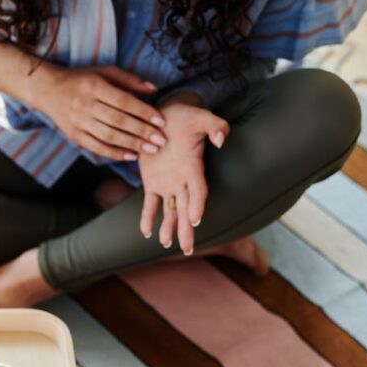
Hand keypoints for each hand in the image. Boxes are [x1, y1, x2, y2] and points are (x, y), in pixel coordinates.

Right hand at [34, 65, 167, 160]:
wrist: (48, 90)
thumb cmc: (81, 79)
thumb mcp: (104, 71)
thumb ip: (129, 80)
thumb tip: (154, 89)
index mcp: (94, 86)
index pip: (123, 101)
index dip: (143, 112)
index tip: (161, 121)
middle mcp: (85, 105)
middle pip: (118, 121)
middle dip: (142, 131)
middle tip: (161, 140)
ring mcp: (78, 122)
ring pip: (109, 136)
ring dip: (132, 144)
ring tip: (151, 150)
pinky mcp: (74, 135)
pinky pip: (96, 147)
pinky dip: (114, 153)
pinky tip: (131, 155)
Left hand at [138, 101, 228, 253]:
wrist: (165, 116)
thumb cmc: (186, 117)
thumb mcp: (201, 117)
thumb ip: (215, 126)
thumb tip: (221, 139)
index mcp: (194, 168)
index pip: (198, 190)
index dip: (198, 204)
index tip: (196, 219)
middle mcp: (182, 180)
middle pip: (186, 209)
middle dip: (186, 229)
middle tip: (188, 249)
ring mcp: (168, 183)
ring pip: (170, 211)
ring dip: (168, 228)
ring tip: (165, 244)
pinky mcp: (152, 182)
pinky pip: (150, 204)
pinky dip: (148, 217)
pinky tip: (146, 233)